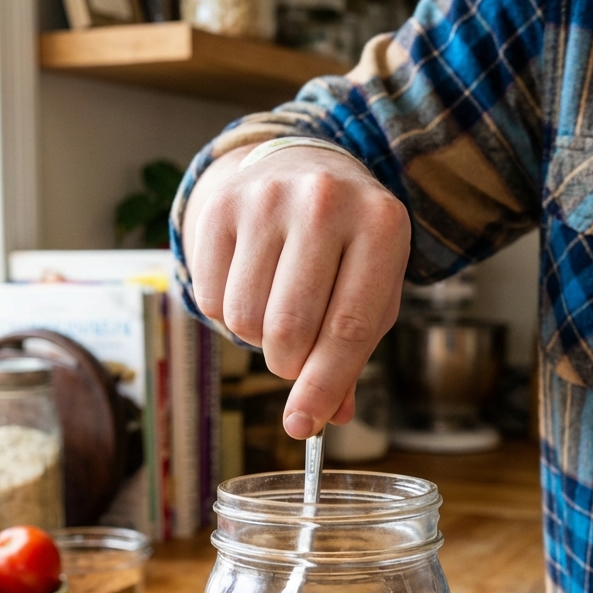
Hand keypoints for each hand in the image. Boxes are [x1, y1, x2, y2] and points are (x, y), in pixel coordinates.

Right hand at [183, 144, 410, 437]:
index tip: (303, 426)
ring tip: (277, 308)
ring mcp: (268, 199)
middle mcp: (325, 203)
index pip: (348, 327)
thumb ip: (353, 353)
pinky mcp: (221, 207)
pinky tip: (250, 284)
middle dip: (289, 365)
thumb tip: (328, 417)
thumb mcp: (371, 288)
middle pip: (290, 329)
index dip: (324, 386)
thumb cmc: (346, 245)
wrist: (302, 167)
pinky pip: (211, 299)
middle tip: (295, 356)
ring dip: (258, 339)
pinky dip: (228, 313)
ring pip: (245, 319)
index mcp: (381, 227)